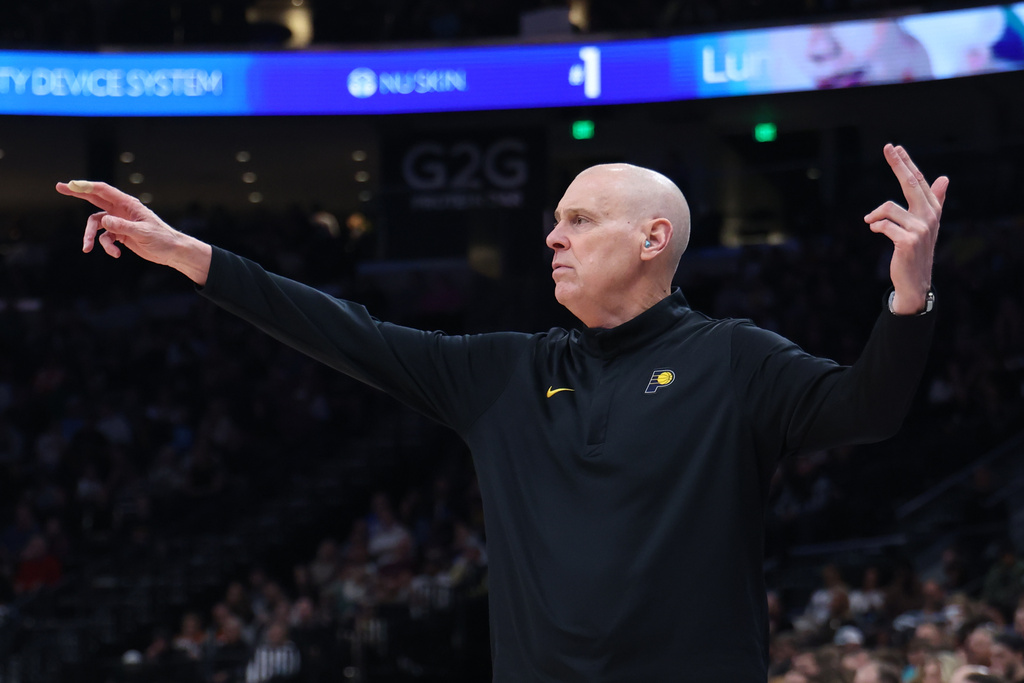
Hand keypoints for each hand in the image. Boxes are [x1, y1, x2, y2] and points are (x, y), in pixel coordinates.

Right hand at [55, 180, 211, 284]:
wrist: (171, 252)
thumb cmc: (161, 238)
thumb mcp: (142, 232)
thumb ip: (123, 226)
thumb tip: (104, 221)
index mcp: (128, 204)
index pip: (104, 191)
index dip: (86, 187)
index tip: (71, 185)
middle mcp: (121, 210)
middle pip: (95, 199)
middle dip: (77, 194)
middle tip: (59, 187)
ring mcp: (120, 222)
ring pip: (97, 224)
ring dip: (91, 236)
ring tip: (87, 248)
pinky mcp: (120, 234)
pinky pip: (105, 238)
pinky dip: (107, 247)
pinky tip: (116, 254)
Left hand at [863, 144, 947, 313]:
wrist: (915, 279)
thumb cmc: (917, 249)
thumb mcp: (927, 224)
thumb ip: (935, 200)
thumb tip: (944, 178)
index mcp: (932, 209)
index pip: (919, 180)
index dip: (907, 163)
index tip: (895, 147)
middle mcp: (929, 216)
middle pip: (911, 183)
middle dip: (899, 164)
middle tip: (888, 147)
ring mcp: (920, 229)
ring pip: (889, 208)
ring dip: (875, 215)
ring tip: (871, 222)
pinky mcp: (908, 241)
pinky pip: (883, 226)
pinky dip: (875, 227)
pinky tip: (875, 231)